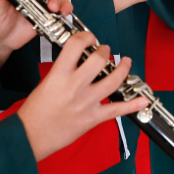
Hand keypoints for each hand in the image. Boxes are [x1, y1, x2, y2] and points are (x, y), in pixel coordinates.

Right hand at [17, 32, 147, 160]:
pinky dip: (132, 104)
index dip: (86, 37)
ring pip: (113, 81)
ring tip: (126, 62)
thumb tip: (79, 60)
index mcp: (59, 75)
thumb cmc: (34, 111)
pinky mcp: (92, 119)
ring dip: (123, 69)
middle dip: (105, 51)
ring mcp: (86, 103)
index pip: (76, 45)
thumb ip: (63, 71)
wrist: (30, 137)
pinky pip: (116, 110)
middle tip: (105, 51)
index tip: (89, 38)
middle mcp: (74, 86)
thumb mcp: (46, 82)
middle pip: (98, 60)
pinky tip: (143, 99)